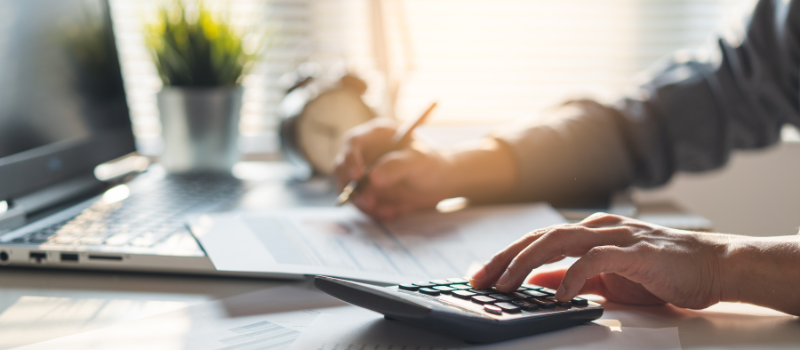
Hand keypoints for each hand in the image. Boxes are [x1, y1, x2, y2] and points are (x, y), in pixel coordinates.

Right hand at [334, 119, 454, 219]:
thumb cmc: (431, 164)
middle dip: (352, 187)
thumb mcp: (419, 162)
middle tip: (370, 202)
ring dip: (363, 203)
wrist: (440, 184)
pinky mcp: (366, 191)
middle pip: (342, 167)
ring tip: (387, 211)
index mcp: (376, 136)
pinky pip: (360, 203)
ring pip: (348, 189)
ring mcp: (363, 173)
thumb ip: (397, 166)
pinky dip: (372, 211)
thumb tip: (372, 178)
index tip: (358, 178)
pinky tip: (391, 212)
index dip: (351, 159)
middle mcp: (364, 153)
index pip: (353, 142)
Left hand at [469, 213, 730, 308]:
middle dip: (505, 258)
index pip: (537, 240)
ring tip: (506, 285)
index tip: (480, 275)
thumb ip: (573, 276)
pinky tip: (558, 295)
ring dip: (527, 262)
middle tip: (480, 280)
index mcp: (589, 232)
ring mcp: (617, 237)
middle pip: (540, 237)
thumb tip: (538, 281)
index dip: (506, 255)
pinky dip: (572, 275)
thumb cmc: (662, 272)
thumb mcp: (607, 278)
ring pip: (559, 241)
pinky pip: (596, 259)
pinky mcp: (637, 252)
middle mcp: (598, 228)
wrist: (714, 267)